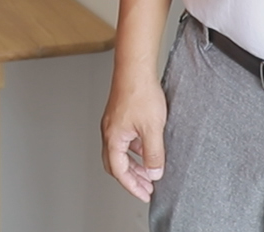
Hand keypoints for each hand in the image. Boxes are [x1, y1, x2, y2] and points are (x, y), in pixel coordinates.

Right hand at [100, 68, 167, 202]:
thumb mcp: (152, 129)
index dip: (132, 186)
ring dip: (134, 165)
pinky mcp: (120, 116)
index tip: (145, 194)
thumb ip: (153, 154)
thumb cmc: (140, 92)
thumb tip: (154, 173)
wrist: (135, 68)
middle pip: (115, 164)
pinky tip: (147, 149)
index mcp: (113, 137)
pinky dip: (135, 151)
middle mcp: (109, 132)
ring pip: (120, 153)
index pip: (119, 171)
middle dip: (131, 179)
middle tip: (146, 188)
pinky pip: (124, 141)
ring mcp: (113, 124)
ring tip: (150, 172)